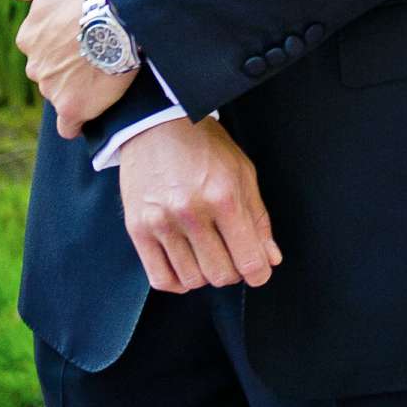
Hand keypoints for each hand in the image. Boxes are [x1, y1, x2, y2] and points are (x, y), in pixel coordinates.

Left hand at [12, 0, 135, 138]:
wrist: (118, 12)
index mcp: (29, 36)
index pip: (40, 46)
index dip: (62, 43)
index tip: (83, 37)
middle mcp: (34, 65)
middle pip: (49, 72)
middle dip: (67, 67)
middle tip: (97, 55)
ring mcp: (51, 88)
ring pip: (60, 94)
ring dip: (77, 89)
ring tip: (105, 76)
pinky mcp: (72, 107)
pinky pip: (69, 125)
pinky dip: (76, 123)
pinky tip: (89, 113)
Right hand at [118, 116, 282, 290]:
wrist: (157, 124)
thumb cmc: (205, 145)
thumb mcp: (243, 173)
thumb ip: (258, 219)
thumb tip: (269, 259)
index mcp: (223, 196)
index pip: (248, 259)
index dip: (259, 273)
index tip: (259, 271)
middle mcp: (191, 212)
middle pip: (220, 274)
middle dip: (233, 272)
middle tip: (232, 255)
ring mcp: (161, 222)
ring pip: (192, 280)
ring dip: (206, 275)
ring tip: (208, 254)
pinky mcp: (137, 229)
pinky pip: (160, 278)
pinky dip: (178, 282)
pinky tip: (187, 266)